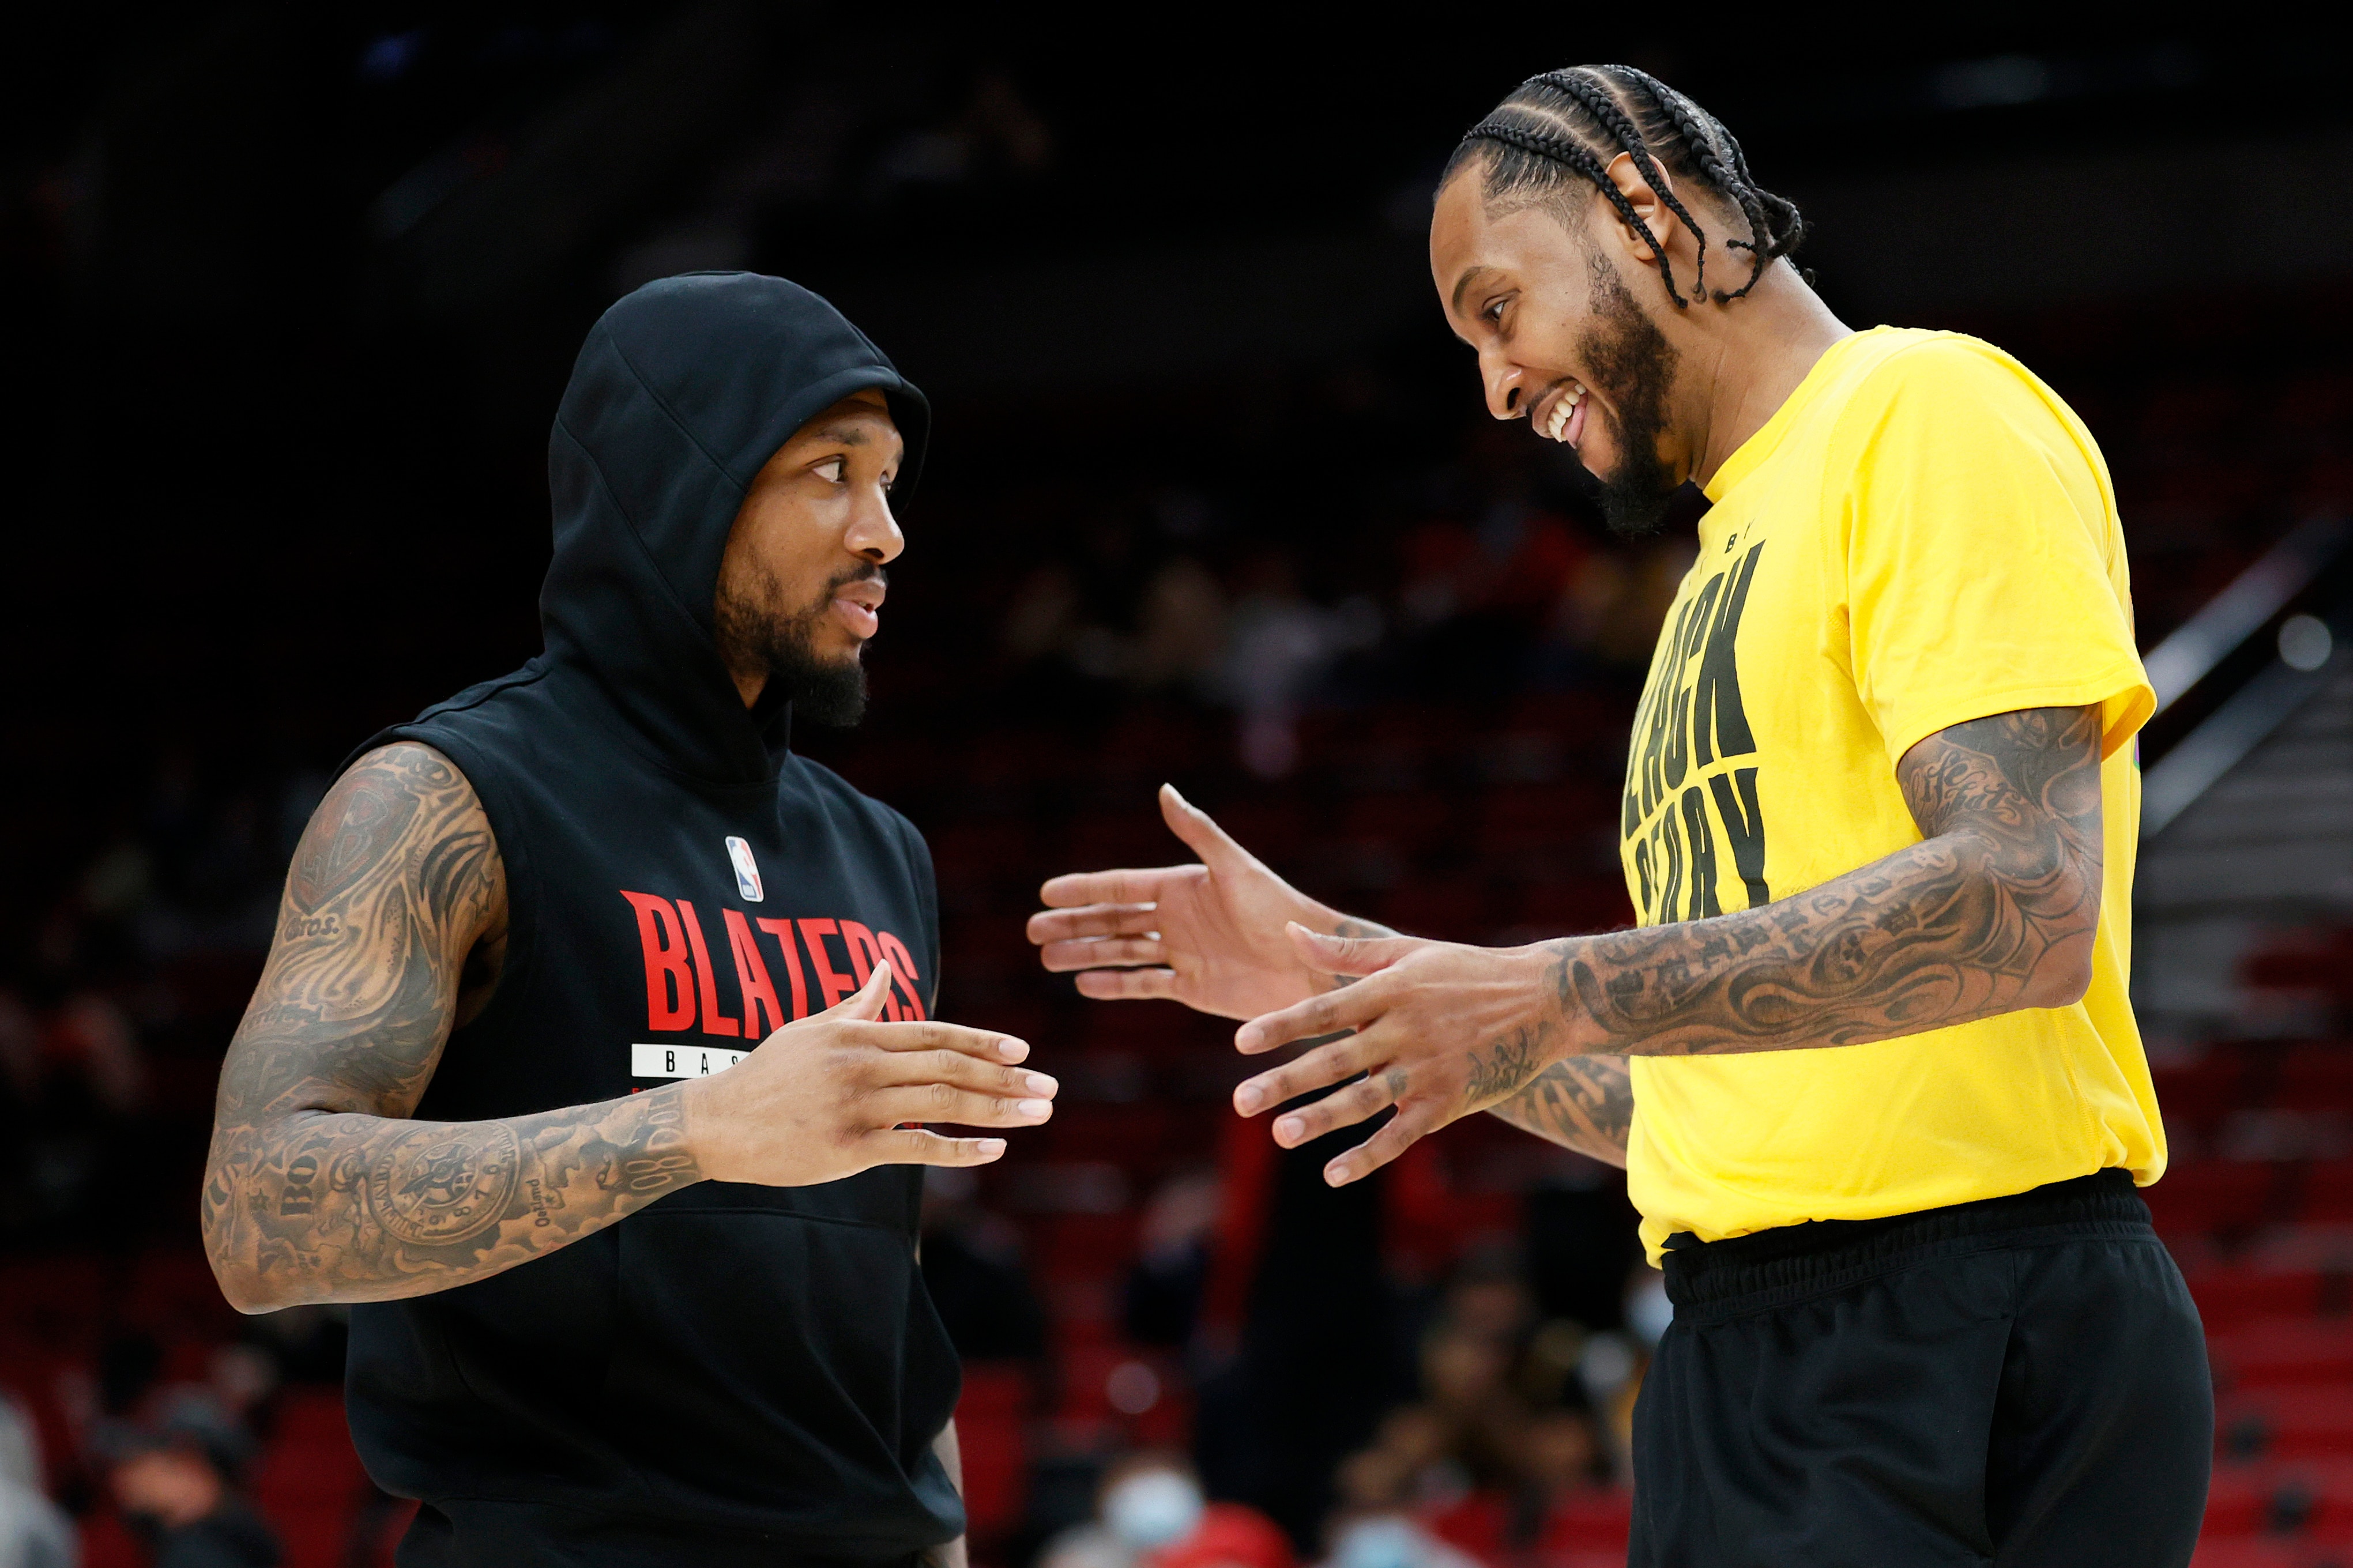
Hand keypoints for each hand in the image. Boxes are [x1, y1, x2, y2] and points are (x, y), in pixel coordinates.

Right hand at [683, 963, 1054, 1184]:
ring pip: (943, 1104)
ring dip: (998, 1110)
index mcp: (859, 1034)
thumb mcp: (811, 1028)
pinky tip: (994, 1151)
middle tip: (1050, 1087)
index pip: (935, 1033)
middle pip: (950, 1067)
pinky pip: (916, 1148)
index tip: (1022, 1050)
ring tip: (1038, 1113)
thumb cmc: (767, 1073)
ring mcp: (858, 1107)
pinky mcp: (849, 1148)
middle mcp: (864, 1066)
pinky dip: (959, 1150)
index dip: (982, 1041)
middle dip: (1006, 1077)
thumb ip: (857, 1004)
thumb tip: (882, 968)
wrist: (717, 1122)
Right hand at [1028, 784, 1347, 1020]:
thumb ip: (1199, 832)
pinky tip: (1085, 985)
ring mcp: (1182, 954)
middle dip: (1073, 925)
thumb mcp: (1235, 868)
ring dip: (1085, 955)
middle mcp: (1177, 919)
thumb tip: (1164, 791)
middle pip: (1113, 921)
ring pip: (1121, 953)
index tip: (1047, 893)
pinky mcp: (1192, 988)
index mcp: (1183, 887)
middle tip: (1032, 931)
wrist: (1312, 965)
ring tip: (1048, 959)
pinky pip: (1144, 985)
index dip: (1084, 890)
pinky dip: (1114, 986)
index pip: (1121, 887)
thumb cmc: (1280, 909)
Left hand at [1231, 925, 1583, 1186]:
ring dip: (1322, 1119)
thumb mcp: (1408, 951)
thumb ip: (1346, 951)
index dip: (1282, 1025)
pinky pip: (1403, 1134)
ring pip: (1365, 1101)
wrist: (1545, 1000)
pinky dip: (1369, 1155)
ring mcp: (1428, 1069)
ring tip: (1281, 1135)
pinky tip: (1334, 1173)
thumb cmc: (1467, 971)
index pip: (1325, 1010)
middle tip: (1240, 1101)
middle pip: (1336, 1060)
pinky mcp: (1450, 1101)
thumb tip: (1290, 933)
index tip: (1240, 1042)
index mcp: (1391, 990)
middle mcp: (1405, 1030)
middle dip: (1285, 1081)